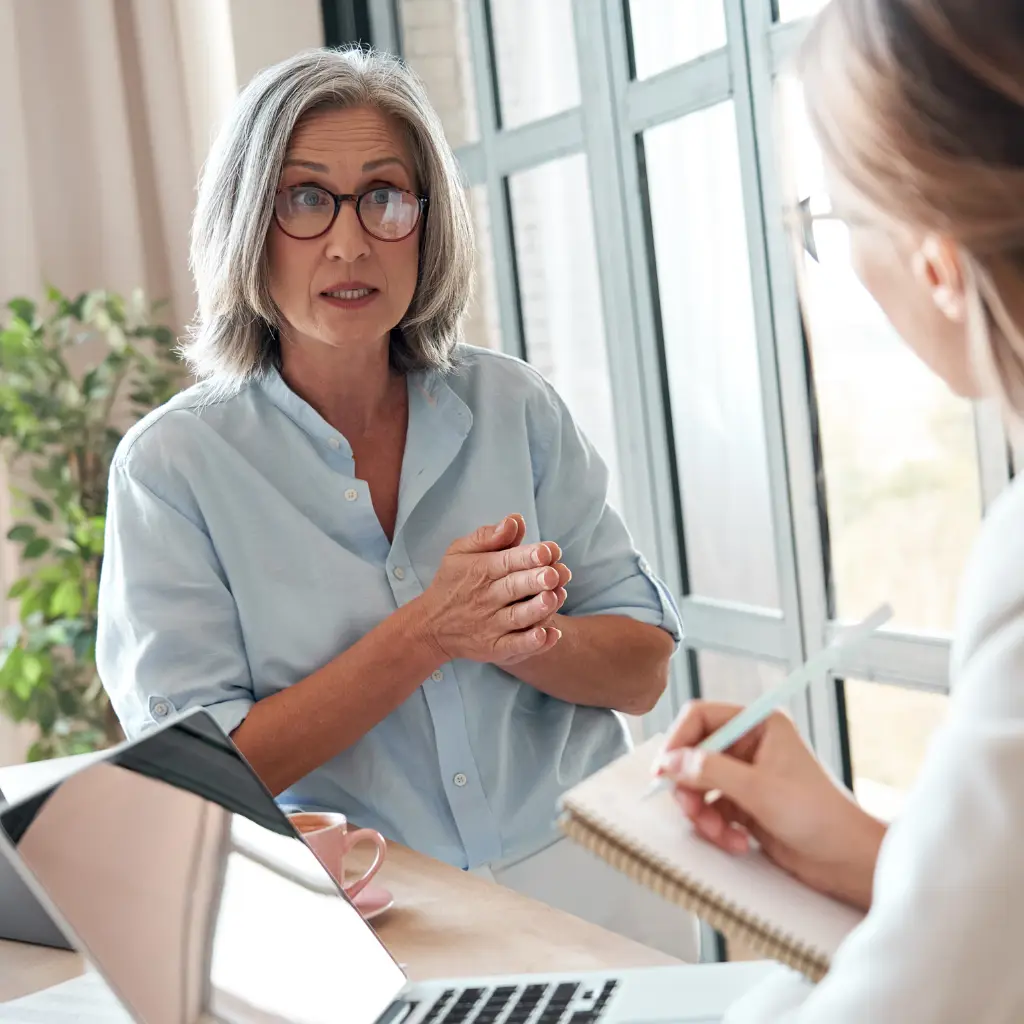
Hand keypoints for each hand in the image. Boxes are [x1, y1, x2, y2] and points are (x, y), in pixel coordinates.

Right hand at [413, 515, 571, 666]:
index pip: (507, 561)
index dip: (528, 556)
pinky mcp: (493, 648)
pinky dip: (532, 643)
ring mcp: (490, 625)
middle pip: (515, 588)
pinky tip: (549, 634)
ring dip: (537, 609)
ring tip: (554, 598)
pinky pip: (514, 647)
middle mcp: (486, 598)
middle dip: (536, 580)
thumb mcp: (460, 552)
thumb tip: (515, 521)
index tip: (548, 550)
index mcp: (481, 570)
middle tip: (555, 574)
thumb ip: (488, 536)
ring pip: (518, 617)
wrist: (431, 626)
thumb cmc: (453, 582)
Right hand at [655, 701, 884, 909]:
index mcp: (758, 725)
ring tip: (720, 833)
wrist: (848, 861)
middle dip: (690, 787)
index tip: (664, 770)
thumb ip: (710, 770)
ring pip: (698, 785)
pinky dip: (716, 827)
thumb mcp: (759, 789)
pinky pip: (711, 809)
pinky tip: (735, 842)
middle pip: (694, 754)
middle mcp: (750, 745)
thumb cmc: (819, 816)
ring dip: (703, 813)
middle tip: (692, 811)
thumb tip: (670, 761)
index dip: (678, 741)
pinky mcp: (745, 804)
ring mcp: (746, 776)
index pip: (701, 717)